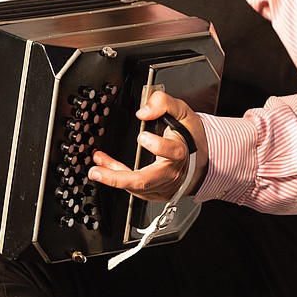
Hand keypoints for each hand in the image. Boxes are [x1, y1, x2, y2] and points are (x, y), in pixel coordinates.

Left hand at [87, 91, 207, 201]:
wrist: (201, 160)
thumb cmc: (189, 137)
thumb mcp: (182, 112)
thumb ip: (163, 104)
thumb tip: (143, 112)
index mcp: (181, 152)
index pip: (172, 152)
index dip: (157, 145)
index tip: (142, 136)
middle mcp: (171, 173)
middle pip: (145, 181)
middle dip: (118, 178)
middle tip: (96, 171)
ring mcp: (162, 186)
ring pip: (134, 187)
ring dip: (112, 177)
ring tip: (95, 169)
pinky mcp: (154, 193)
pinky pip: (132, 189)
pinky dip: (117, 178)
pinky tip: (104, 168)